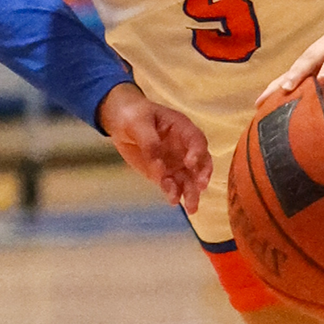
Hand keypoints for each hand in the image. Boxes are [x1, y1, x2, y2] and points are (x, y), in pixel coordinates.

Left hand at [97, 83, 211, 211]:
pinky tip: (172, 200)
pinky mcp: (165, 174)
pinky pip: (172, 185)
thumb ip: (150, 143)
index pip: (196, 140)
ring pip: (189, 179)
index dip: (197, 152)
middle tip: (200, 187)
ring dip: (192, 193)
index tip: (190, 163)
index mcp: (182, 128)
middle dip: (202, 175)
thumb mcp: (139, 123)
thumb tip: (160, 168)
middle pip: (200, 162)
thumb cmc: (134, 115)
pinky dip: (174, 193)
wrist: (121, 121)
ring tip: (191, 208)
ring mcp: (176, 162)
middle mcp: (184, 147)